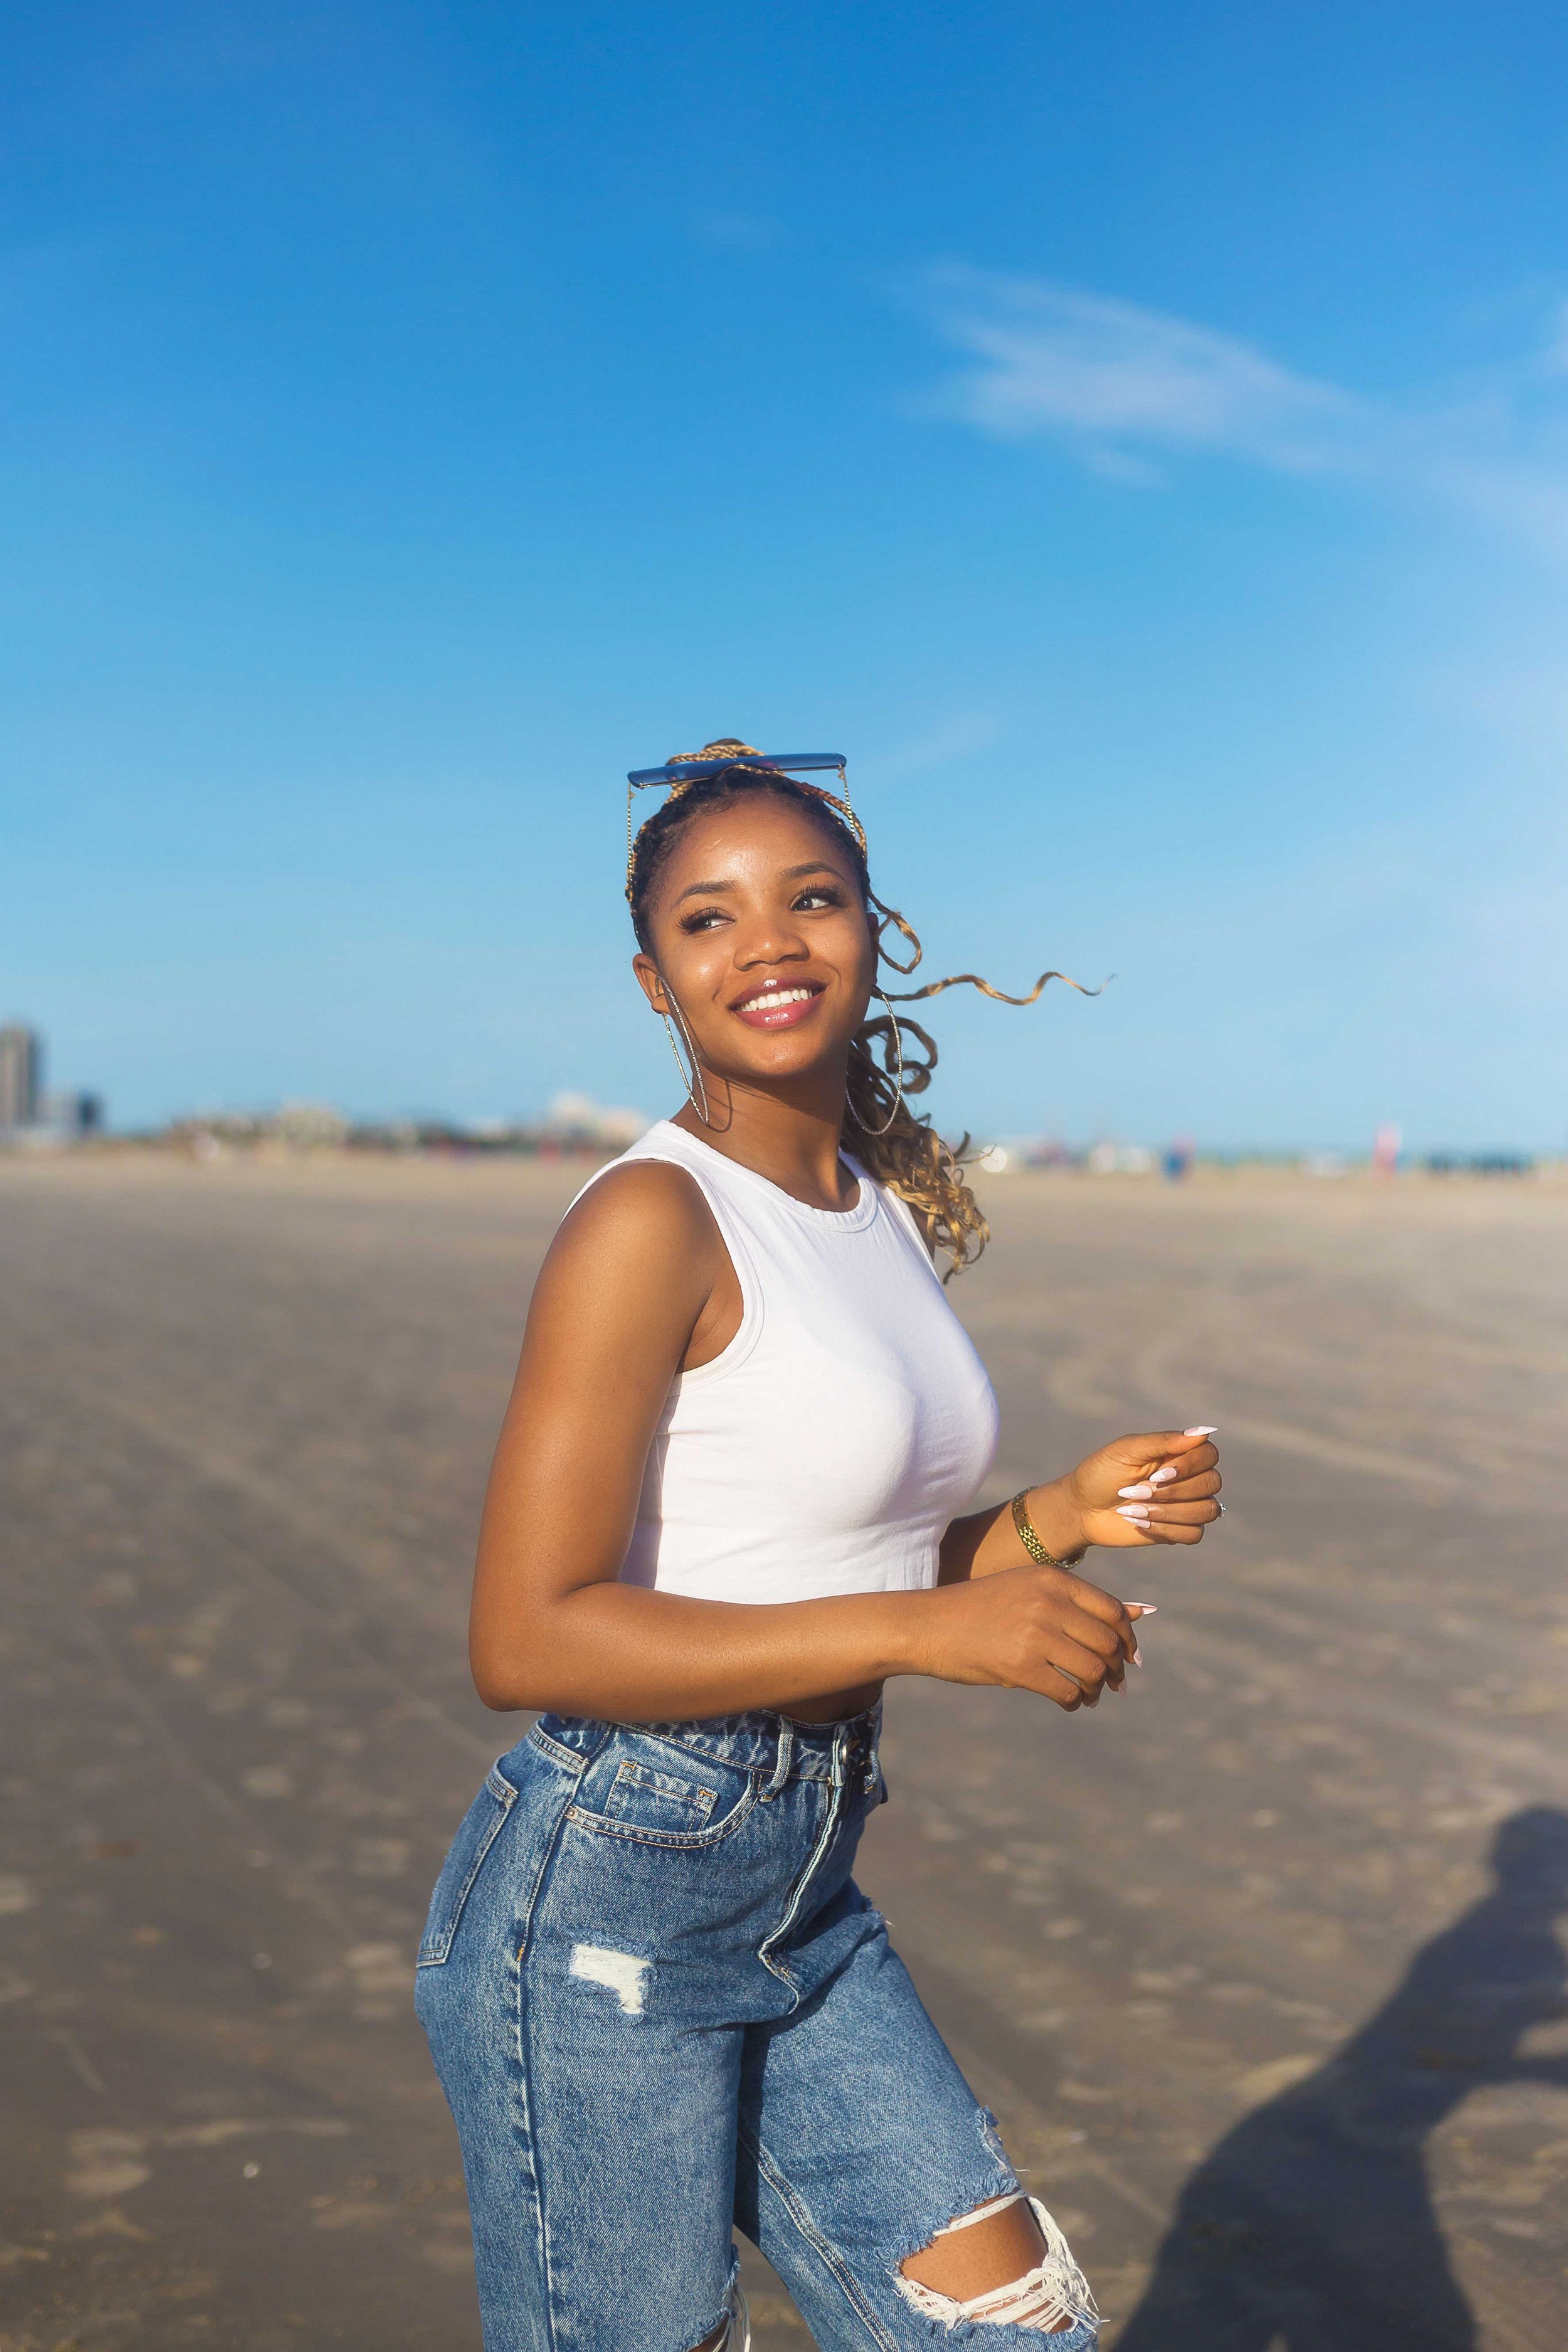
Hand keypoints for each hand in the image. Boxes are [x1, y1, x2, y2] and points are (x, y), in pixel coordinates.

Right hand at [919, 1562, 1148, 1710]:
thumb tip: (1144, 1613)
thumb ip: (1082, 1603)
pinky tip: (1067, 1702)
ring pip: (1093, 1669)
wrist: (928, 1624)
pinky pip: (1067, 1691)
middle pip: (1108, 1642)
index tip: (1127, 1658)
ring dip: (1097, 1689)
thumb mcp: (1030, 1590)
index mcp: (1053, 1578)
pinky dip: (1074, 1702)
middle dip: (1116, 1668)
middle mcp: (1049, 1602)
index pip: (1113, 1611)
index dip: (1128, 1639)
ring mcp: (1035, 1634)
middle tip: (1112, 1684)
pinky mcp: (1020, 1667)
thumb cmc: (981, 1608)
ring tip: (1088, 1695)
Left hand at [1056, 1427, 1222, 1551]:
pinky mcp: (1178, 1530)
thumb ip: (1163, 1441)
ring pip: (1207, 1510)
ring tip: (1135, 1509)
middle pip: (1212, 1483)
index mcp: (1176, 1453)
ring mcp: (1185, 1505)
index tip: (1157, 1472)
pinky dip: (1167, 1529)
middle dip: (1173, 1491)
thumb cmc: (1101, 1474)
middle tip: (1136, 1492)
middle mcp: (1187, 1477)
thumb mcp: (1126, 1451)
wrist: (1081, 1509)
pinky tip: (1141, 1523)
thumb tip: (1204, 1432)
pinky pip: (1194, 1534)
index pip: (1209, 1454)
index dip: (1190, 1465)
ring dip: (1169, 1512)